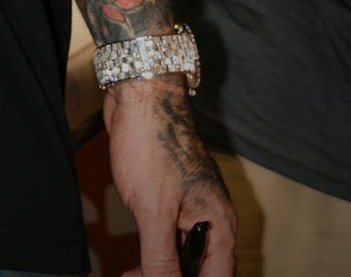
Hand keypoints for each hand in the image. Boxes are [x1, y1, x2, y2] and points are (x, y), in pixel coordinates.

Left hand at [103, 78, 235, 276]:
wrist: (138, 92)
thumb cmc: (151, 141)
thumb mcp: (153, 209)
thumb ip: (161, 256)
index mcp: (219, 225)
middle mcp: (211, 218)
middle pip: (200, 269)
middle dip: (170, 276)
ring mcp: (191, 205)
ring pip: (183, 252)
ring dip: (161, 266)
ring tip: (132, 273)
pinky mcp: (171, 194)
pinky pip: (169, 232)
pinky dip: (155, 247)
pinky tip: (135, 254)